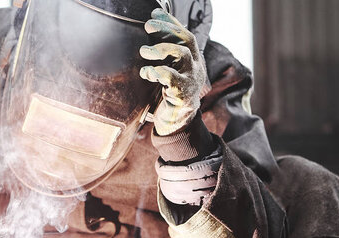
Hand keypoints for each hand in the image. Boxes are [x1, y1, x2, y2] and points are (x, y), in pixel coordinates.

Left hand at [139, 8, 206, 135]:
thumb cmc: (169, 93)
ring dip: (160, 49)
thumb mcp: (168, 70)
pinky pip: (172, 79)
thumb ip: (163, 54)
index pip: (184, 34)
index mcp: (192, 59)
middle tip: (147, 26)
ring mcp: (190, 80)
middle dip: (167, 29)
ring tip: (143, 51)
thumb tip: (150, 31)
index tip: (155, 13)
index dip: (171, 22)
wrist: (177, 123)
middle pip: (186, 40)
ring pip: (182, 54)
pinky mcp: (182, 95)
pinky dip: (157, 72)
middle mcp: (194, 67)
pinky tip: (146, 72)